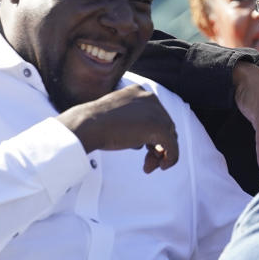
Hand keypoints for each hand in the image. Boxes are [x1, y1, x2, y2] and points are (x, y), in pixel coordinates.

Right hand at [56, 85, 177, 173]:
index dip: (152, 134)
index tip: (143, 149)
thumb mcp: (116, 118)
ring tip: (148, 166)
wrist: (87, 125)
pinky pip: (172, 145)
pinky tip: (163, 167)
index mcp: (140, 92)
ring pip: (169, 136)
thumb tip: (145, 142)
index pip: (155, 115)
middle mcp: (151, 99)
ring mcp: (156, 112)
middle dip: (157, 146)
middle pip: (164, 126)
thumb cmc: (94, 124)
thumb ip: (132, 124)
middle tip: (147, 163)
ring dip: (160, 154)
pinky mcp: (158, 127)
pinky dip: (171, 157)